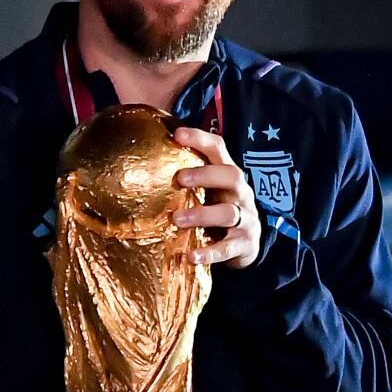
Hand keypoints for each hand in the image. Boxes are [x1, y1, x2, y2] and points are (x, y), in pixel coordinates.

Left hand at [172, 126, 260, 269]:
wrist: (245, 245)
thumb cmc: (217, 210)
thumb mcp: (208, 191)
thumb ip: (188, 178)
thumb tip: (145, 161)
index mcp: (227, 176)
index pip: (219, 149)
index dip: (200, 139)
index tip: (177, 134)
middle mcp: (240, 194)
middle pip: (232, 175)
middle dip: (206, 175)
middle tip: (180, 178)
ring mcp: (245, 218)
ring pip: (228, 213)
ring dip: (202, 214)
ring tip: (176, 220)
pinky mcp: (244, 244)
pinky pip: (228, 248)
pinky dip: (210, 253)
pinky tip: (192, 257)